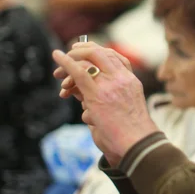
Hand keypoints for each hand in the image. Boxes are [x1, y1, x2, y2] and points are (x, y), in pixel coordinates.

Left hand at [52, 42, 154, 165]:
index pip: (115, 56)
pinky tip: (57, 56)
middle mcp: (122, 79)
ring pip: (89, 60)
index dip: (97, 50)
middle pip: (101, 53)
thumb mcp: (122, 109)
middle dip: (82, 51)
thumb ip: (105, 97)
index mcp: (131, 81)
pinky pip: (79, 72)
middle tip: (68, 54)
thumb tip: (79, 92)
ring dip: (71, 60)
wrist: (137, 143)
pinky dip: (66, 62)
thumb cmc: (130, 133)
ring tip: (58, 72)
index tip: (83, 51)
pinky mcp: (97, 95)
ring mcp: (111, 85)